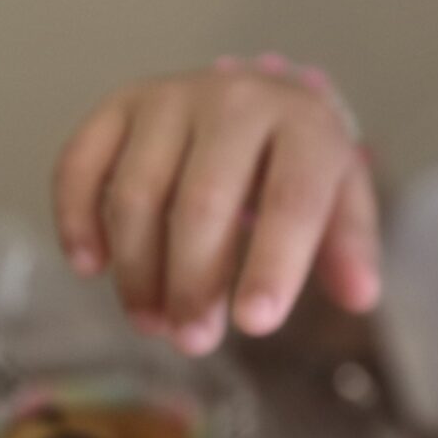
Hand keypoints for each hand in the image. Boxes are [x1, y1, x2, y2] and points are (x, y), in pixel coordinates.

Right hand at [51, 66, 377, 351]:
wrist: (259, 98)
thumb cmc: (299, 165)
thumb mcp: (340, 199)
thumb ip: (349, 246)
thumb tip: (361, 296)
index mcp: (303, 124)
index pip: (290, 198)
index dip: (272, 265)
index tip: (255, 325)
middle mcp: (234, 99)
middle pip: (203, 202)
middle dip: (194, 283)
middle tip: (194, 340)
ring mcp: (169, 97)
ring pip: (136, 194)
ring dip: (137, 270)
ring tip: (152, 322)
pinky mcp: (118, 105)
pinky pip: (80, 165)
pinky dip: (76, 220)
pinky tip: (90, 267)